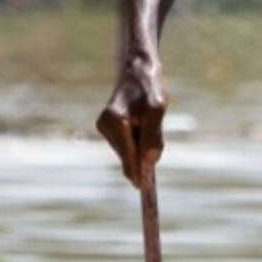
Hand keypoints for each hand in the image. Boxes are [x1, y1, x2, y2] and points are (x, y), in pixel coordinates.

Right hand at [96, 55, 167, 187]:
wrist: (140, 71)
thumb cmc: (150, 89)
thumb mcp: (156, 111)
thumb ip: (153, 137)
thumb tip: (149, 162)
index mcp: (114, 122)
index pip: (128, 155)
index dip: (138, 173)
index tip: (143, 190)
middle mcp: (105, 125)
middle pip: (128, 155)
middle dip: (144, 154)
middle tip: (156, 132)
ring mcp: (105, 127)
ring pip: (128, 151)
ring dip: (142, 146)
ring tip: (149, 122)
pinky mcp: (108, 127)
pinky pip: (127, 144)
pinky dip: (138, 141)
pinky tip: (143, 124)